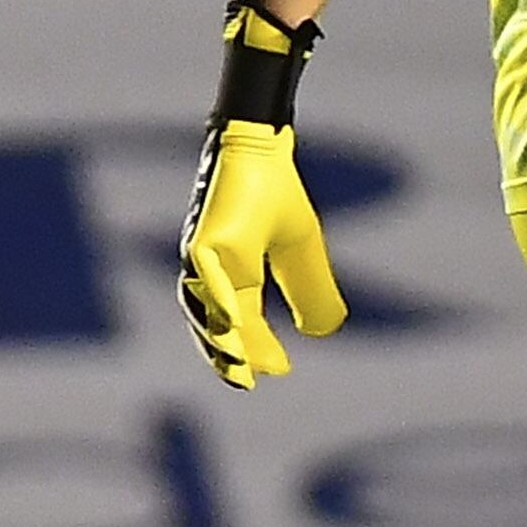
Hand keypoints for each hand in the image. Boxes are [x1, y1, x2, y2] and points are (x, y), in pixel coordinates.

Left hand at [179, 121, 346, 388]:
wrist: (264, 146)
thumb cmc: (277, 192)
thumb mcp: (302, 247)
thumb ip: (310, 288)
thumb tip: (324, 331)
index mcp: (230, 272)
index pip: (243, 319)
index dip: (257, 346)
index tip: (278, 371)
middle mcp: (209, 268)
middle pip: (216, 321)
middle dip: (230, 353)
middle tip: (247, 380)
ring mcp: (203, 254)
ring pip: (205, 305)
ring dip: (220, 336)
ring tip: (239, 364)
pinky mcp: (203, 237)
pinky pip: (207, 276)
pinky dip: (218, 301)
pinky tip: (232, 322)